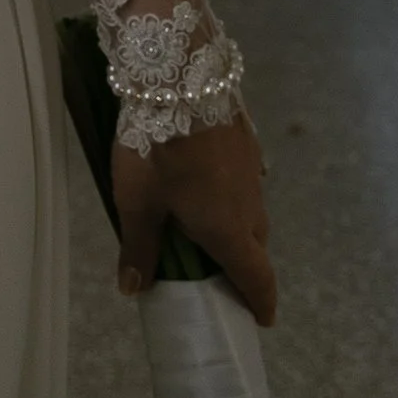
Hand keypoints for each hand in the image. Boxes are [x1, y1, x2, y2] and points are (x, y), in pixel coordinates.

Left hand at [113, 113, 275, 325]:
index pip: (256, 277)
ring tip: (207, 223)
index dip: (261, 302)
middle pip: (255, 245)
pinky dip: (231, 192)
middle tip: (220, 272)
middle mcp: (250, 205)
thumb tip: (134, 290)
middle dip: (243, 264)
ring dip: (237, 224)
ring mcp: (252, 170)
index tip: (262, 320)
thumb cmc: (157, 149)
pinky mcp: (247, 142)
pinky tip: (208, 180)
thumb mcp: (137, 202)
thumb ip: (139, 246)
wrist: (182, 77)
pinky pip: (245, 180)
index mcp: (228, 230)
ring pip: (251, 210)